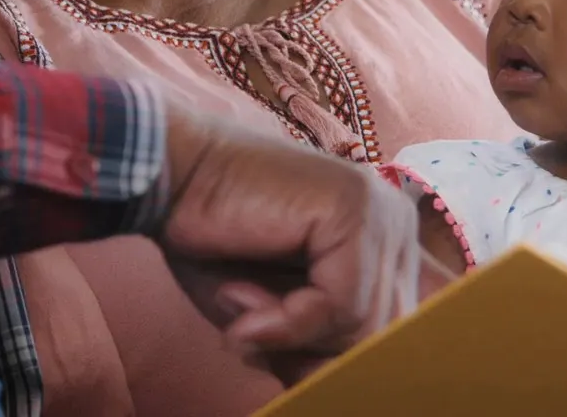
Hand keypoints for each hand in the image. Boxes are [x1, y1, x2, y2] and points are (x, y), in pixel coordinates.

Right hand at [152, 105, 420, 370]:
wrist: (171, 179)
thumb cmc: (215, 245)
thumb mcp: (276, 314)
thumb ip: (319, 345)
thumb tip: (344, 386)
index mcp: (386, 242)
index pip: (389, 331)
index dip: (327, 356)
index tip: (270, 344)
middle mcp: (395, 222)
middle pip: (383, 332)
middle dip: (312, 349)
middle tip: (251, 325)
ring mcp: (380, 211)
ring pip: (365, 325)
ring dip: (292, 334)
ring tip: (243, 301)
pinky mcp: (353, 209)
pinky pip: (343, 305)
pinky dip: (289, 319)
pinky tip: (244, 296)